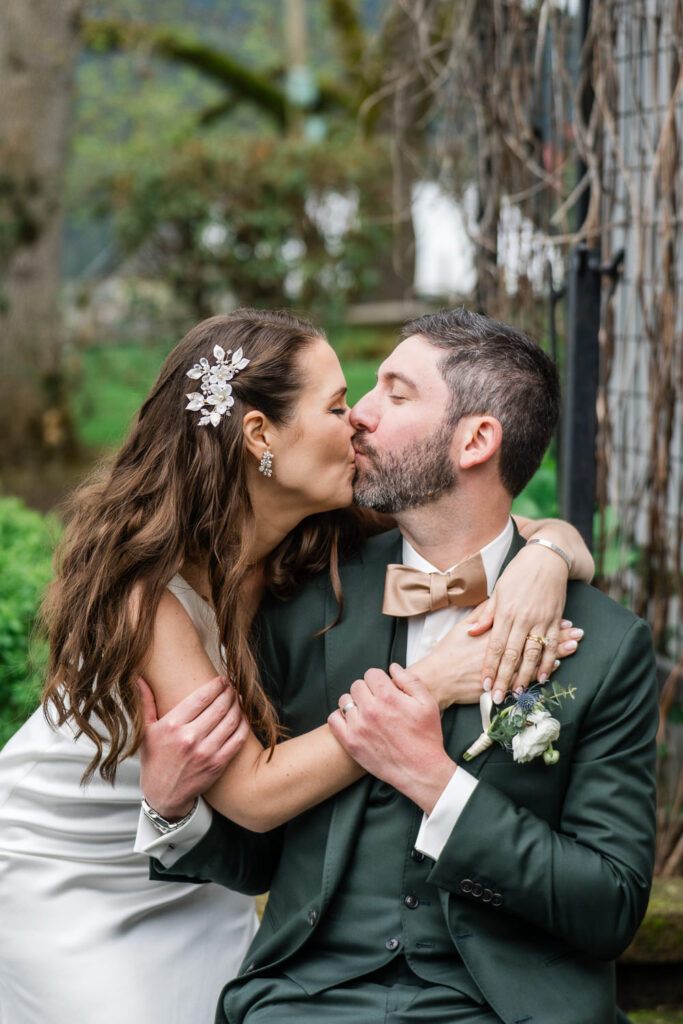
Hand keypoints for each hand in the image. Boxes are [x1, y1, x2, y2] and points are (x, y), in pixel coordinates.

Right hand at [138, 675, 249, 820]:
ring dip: (238, 705)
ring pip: (231, 720)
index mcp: (172, 725)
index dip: (216, 685)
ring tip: (237, 698)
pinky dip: (243, 725)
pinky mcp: (217, 764)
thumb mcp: (145, 731)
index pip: (201, 697)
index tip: (222, 680)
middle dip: (229, 692)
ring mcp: (205, 752)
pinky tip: (242, 717)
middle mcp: (189, 737)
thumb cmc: (155, 760)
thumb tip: (138, 678)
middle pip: (219, 706)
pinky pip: (237, 739)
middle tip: (232, 686)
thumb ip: (145, 702)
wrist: (164, 795)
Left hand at [327, 665, 455, 814]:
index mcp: (389, 697)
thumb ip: (410, 680)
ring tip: (367, 713)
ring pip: (345, 700)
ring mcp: (358, 727)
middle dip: (368, 690)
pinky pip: (333, 720)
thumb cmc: (426, 737)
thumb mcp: (428, 703)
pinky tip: (354, 722)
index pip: (371, 673)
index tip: (385, 690)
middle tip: (378, 703)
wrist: (421, 771)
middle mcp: (371, 710)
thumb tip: (393, 667)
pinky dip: (341, 718)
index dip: (380, 680)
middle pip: (357, 685)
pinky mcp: (351, 743)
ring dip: (354, 703)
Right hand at [412, 609, 582, 710]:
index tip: (561, 615)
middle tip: (577, 631)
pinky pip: (526, 675)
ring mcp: (504, 665)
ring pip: (536, 655)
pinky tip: (555, 666)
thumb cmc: (449, 651)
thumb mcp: (463, 626)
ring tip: (574, 646)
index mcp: (494, 630)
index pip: (525, 621)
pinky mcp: (502, 681)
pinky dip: (542, 669)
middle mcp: (502, 646)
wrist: (438, 677)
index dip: (544, 618)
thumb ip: (482, 615)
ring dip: (557, 651)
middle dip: (558, 634)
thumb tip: (494, 603)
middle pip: (535, 637)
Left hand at [466, 543, 583, 702]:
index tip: (486, 684)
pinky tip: (544, 676)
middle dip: (505, 678)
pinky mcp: (555, 618)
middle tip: (499, 697)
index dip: (490, 667)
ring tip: (519, 692)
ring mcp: (541, 619)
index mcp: (505, 612)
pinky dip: (549, 662)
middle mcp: (522, 618)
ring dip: (526, 675)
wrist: (546, 558)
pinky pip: (552, 644)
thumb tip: (472, 632)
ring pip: (532, 653)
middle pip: (512, 654)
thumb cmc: (518, 573)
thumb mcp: (498, 591)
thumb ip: (486, 614)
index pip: (495, 645)